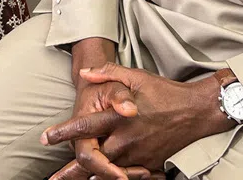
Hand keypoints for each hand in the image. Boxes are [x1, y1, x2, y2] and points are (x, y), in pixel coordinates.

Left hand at [43, 64, 230, 177]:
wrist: (197, 112)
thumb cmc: (165, 92)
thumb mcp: (136, 76)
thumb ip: (108, 73)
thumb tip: (85, 73)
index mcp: (118, 118)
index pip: (84, 127)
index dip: (62, 133)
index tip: (45, 138)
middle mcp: (125, 141)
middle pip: (91, 160)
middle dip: (70, 172)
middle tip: (53, 179)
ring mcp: (137, 156)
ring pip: (107, 172)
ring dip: (89, 178)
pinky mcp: (149, 164)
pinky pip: (127, 176)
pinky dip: (113, 178)